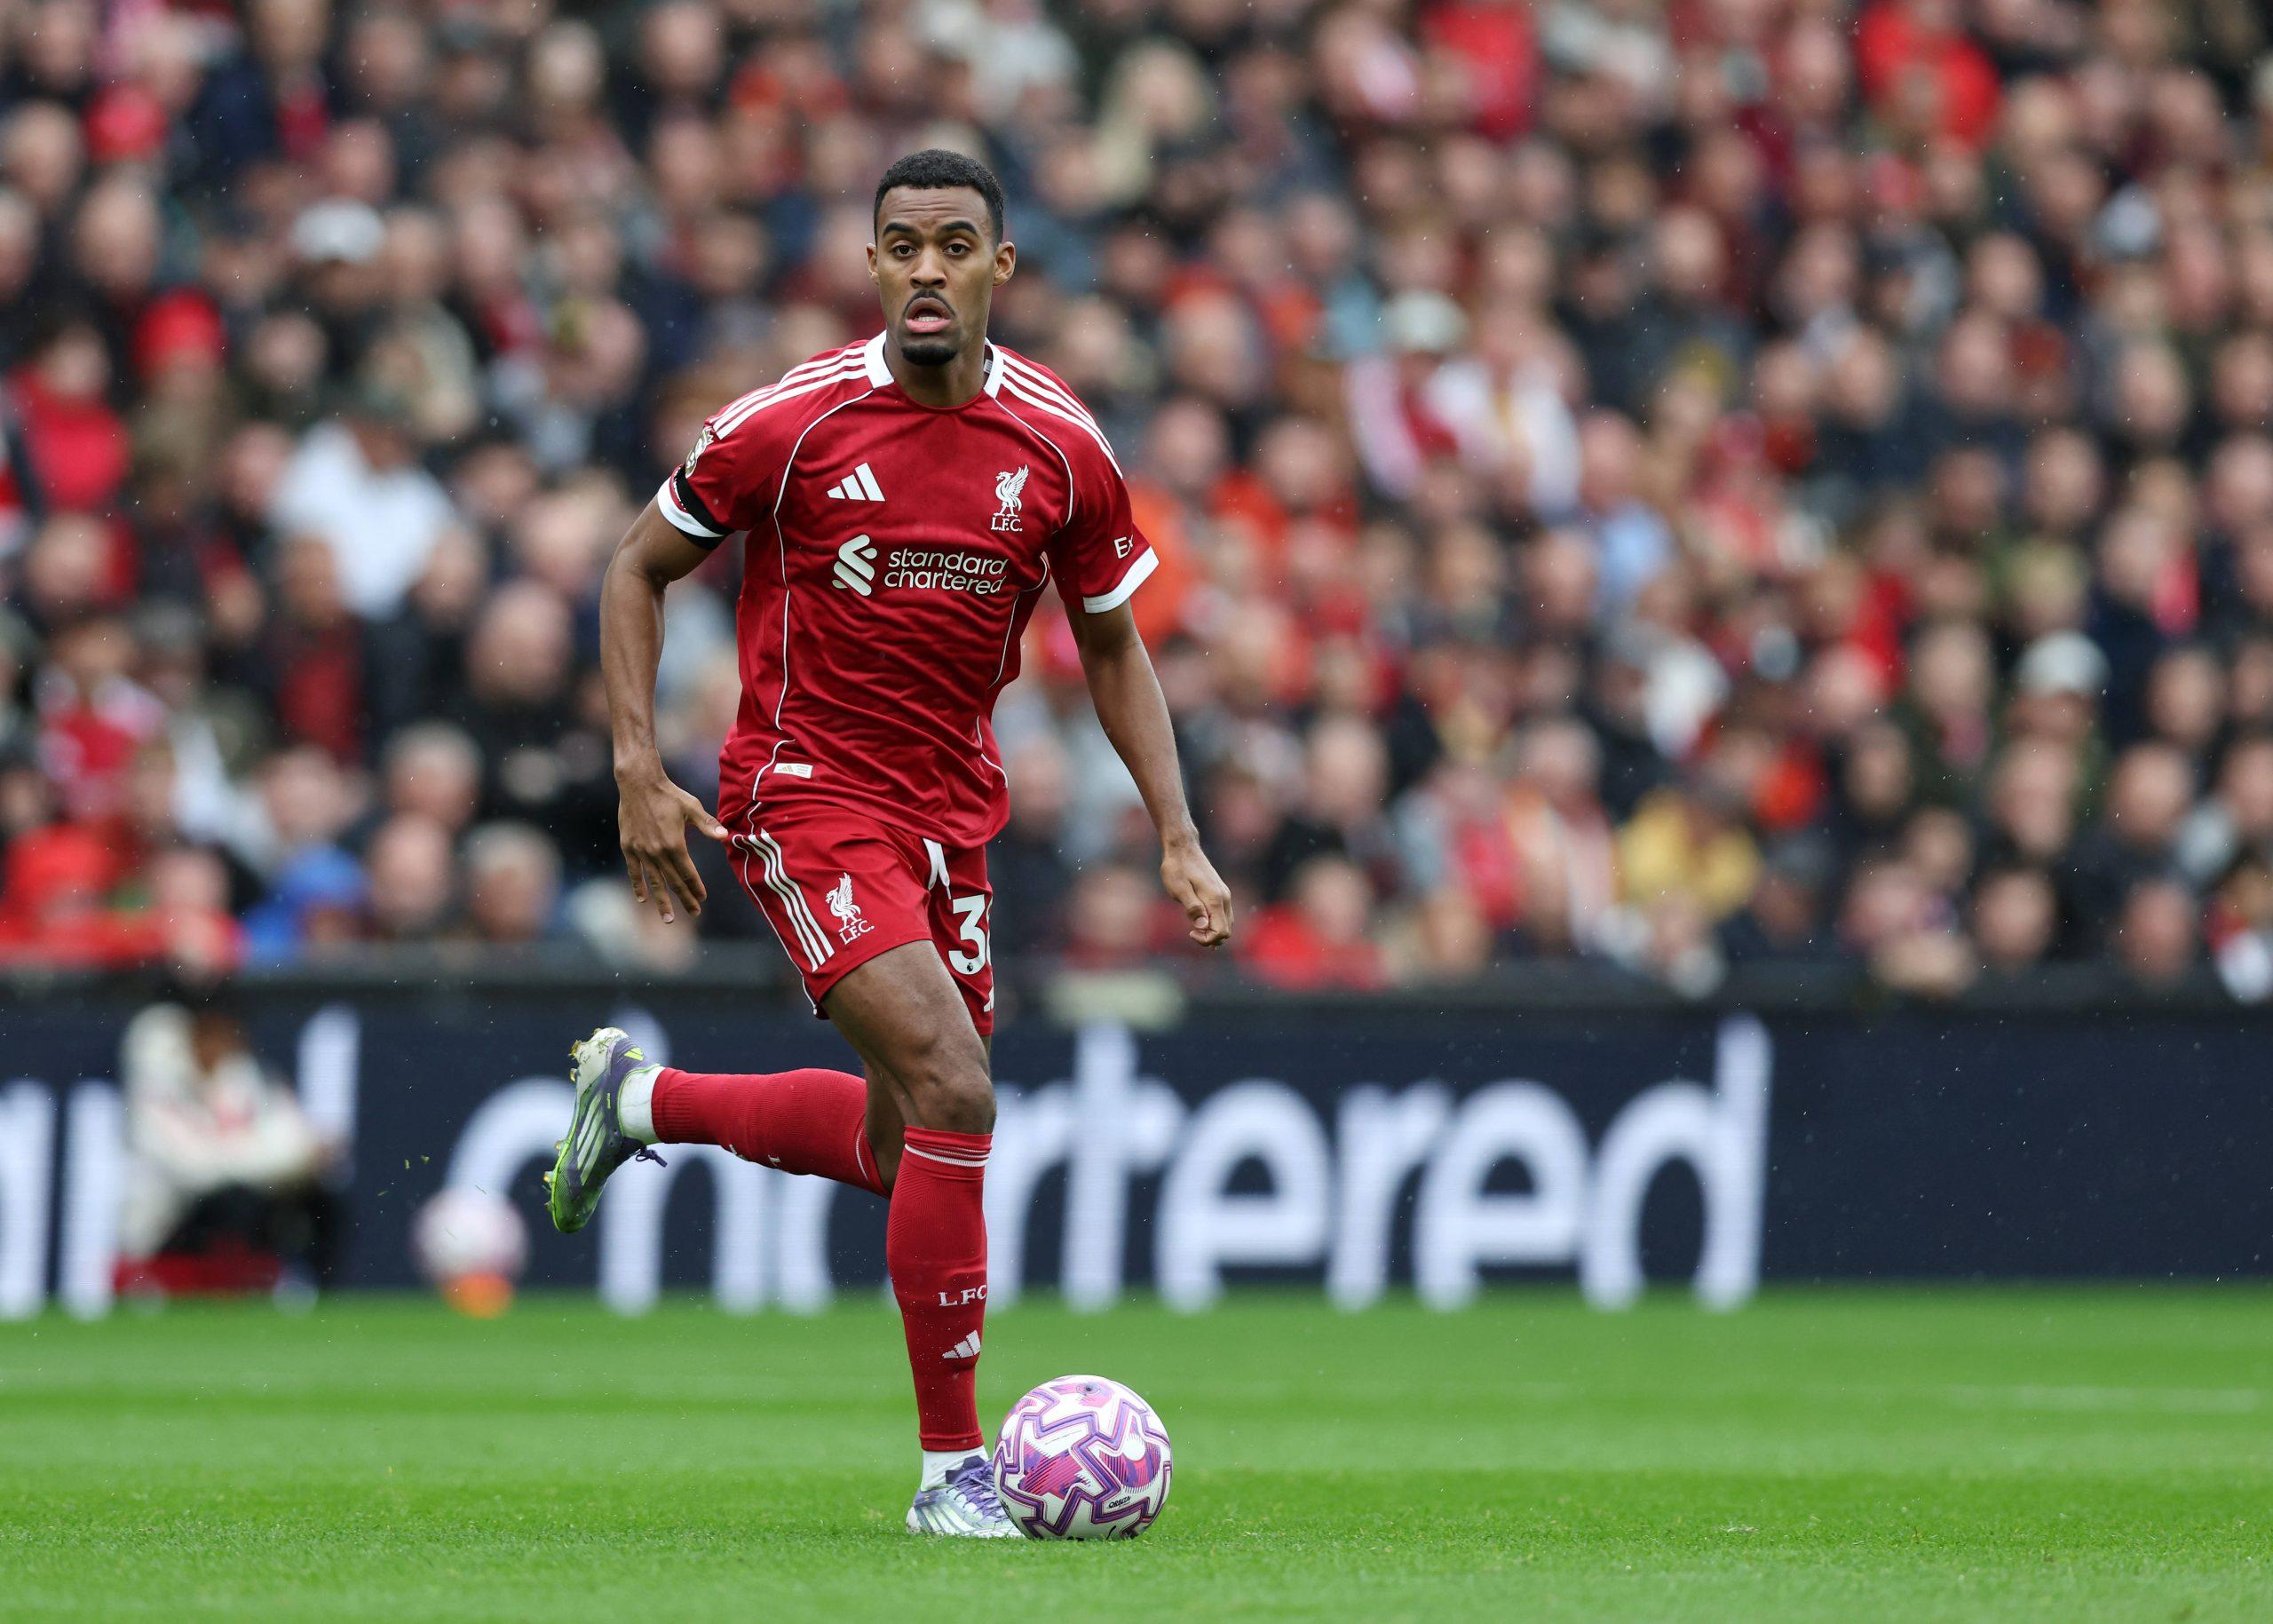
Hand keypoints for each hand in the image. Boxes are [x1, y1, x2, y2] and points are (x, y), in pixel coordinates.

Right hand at [617, 767, 728, 922]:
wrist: (638, 784)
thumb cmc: (669, 794)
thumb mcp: (692, 807)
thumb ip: (708, 824)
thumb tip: (726, 837)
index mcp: (675, 844)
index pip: (688, 872)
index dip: (695, 887)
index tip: (702, 899)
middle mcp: (658, 852)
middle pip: (673, 881)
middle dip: (684, 899)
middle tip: (694, 913)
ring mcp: (642, 851)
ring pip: (654, 881)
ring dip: (662, 901)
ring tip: (668, 918)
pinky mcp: (628, 847)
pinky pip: (634, 871)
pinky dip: (638, 885)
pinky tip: (643, 899)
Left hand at [1161, 837, 1232, 947]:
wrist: (1182, 847)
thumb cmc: (1177, 868)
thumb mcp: (1179, 889)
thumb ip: (1192, 908)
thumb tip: (1202, 927)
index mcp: (1215, 899)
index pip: (1221, 931)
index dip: (1206, 939)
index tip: (1189, 932)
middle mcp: (1224, 898)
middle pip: (1227, 931)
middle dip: (1210, 938)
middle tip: (1191, 931)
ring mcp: (1224, 895)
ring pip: (1227, 923)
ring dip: (1213, 931)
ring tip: (1194, 929)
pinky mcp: (1220, 892)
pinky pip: (1224, 915)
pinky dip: (1215, 923)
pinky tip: (1202, 924)